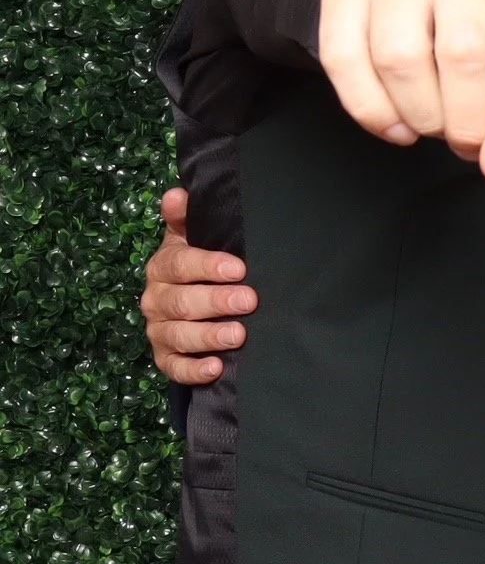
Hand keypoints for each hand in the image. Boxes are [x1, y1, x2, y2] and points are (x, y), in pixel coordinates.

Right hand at [142, 187, 255, 385]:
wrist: (190, 299)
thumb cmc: (200, 263)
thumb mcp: (193, 238)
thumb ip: (185, 218)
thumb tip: (176, 194)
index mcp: (163, 266)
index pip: (179, 264)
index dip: (207, 266)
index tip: (239, 269)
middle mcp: (155, 298)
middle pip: (181, 302)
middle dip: (216, 302)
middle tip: (249, 300)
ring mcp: (159, 330)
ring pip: (178, 335)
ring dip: (209, 336)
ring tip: (239, 335)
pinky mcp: (165, 358)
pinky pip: (174, 367)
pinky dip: (194, 370)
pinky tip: (216, 368)